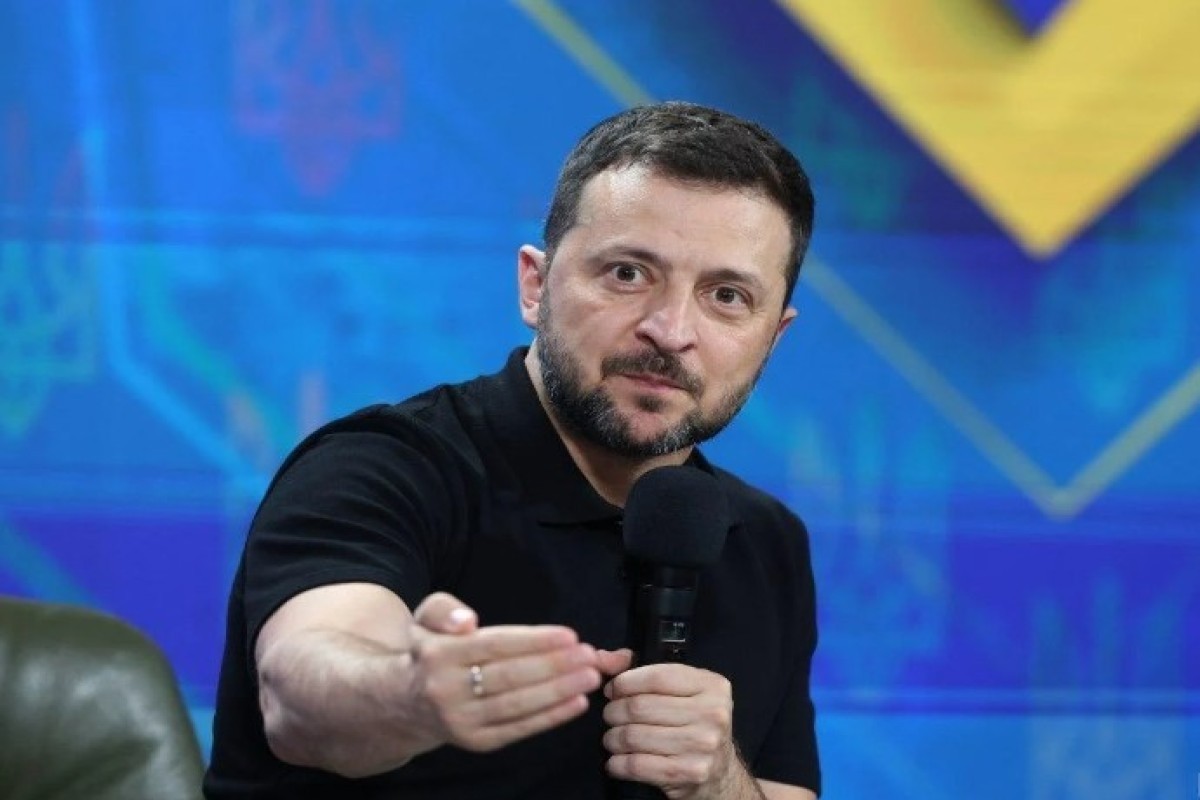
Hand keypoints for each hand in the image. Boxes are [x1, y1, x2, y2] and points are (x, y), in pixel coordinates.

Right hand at [399, 592, 604, 755]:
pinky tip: (576, 703)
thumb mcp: (425, 619)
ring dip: (559, 692)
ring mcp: (460, 720)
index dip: (534, 641)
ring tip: (590, 677)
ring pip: (516, 705)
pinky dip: (550, 717)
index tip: (569, 636)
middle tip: (589, 656)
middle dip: (554, 666)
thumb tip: (467, 621)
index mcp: (438, 654)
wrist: (405, 701)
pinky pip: (518, 729)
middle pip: (509, 676)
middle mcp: (446, 690)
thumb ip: (444, 610)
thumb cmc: (430, 651)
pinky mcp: (475, 742)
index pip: (494, 645)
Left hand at [602, 663, 750, 799]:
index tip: (612, 690)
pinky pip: (638, 765)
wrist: (721, 770)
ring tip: (612, 738)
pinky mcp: (690, 772)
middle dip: (614, 711)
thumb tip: (604, 659)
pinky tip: (615, 761)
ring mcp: (703, 745)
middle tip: (611, 716)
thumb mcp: (683, 690)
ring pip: (634, 736)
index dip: (625, 682)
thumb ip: (645, 670)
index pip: (656, 677)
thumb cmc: (695, 723)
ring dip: (613, 738)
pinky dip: (618, 763)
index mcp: (711, 685)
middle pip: (640, 706)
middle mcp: (712, 713)